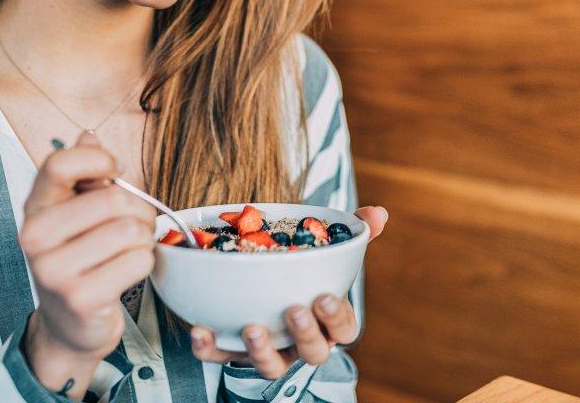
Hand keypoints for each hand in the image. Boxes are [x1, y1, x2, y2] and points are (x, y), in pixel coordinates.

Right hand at [18, 132, 156, 394]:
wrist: (70, 323)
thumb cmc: (80, 257)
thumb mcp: (75, 211)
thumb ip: (83, 172)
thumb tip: (89, 135)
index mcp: (34, 207)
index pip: (60, 163)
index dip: (100, 161)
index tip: (113, 172)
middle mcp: (35, 237)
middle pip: (113, 199)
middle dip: (138, 210)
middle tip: (132, 224)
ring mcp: (54, 270)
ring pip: (131, 230)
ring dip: (143, 239)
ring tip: (128, 249)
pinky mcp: (80, 297)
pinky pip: (138, 261)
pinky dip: (144, 264)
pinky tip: (125, 272)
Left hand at [189, 205, 388, 379]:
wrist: (260, 283)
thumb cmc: (301, 272)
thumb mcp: (325, 250)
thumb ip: (350, 234)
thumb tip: (378, 213)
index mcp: (328, 321)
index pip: (345, 328)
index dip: (337, 318)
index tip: (325, 297)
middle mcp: (302, 342)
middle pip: (314, 352)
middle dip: (305, 334)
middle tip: (294, 309)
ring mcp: (269, 351)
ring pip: (273, 366)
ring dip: (263, 351)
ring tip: (252, 327)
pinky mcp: (233, 352)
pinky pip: (221, 357)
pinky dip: (210, 348)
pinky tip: (201, 332)